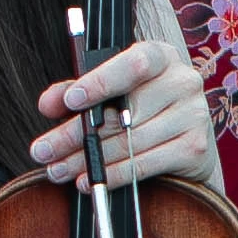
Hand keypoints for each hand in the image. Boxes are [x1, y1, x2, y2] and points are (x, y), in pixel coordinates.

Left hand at [34, 34, 215, 189]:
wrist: (186, 142)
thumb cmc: (141, 109)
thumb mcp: (110, 91)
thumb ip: (76, 92)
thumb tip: (48, 103)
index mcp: (160, 57)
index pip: (134, 63)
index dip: (101, 81)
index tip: (71, 100)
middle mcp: (181, 81)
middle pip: (121, 111)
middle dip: (74, 134)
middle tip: (43, 150)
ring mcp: (193, 114)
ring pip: (128, 142)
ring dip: (88, 160)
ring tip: (58, 169)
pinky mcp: (194, 148)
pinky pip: (143, 164)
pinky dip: (112, 176)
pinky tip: (90, 181)